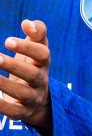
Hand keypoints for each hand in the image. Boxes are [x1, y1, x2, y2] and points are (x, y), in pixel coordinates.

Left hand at [0, 20, 50, 135]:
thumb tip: (26, 23)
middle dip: (14, 66)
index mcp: (43, 64)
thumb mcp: (38, 49)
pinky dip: (1, 106)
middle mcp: (41, 81)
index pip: (42, 55)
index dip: (27, 48)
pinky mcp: (22, 112)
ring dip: (5, 85)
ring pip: (22, 93)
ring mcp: (32, 98)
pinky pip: (13, 111)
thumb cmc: (32, 67)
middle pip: (33, 74)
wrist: (38, 101)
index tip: (8, 41)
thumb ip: (37, 32)